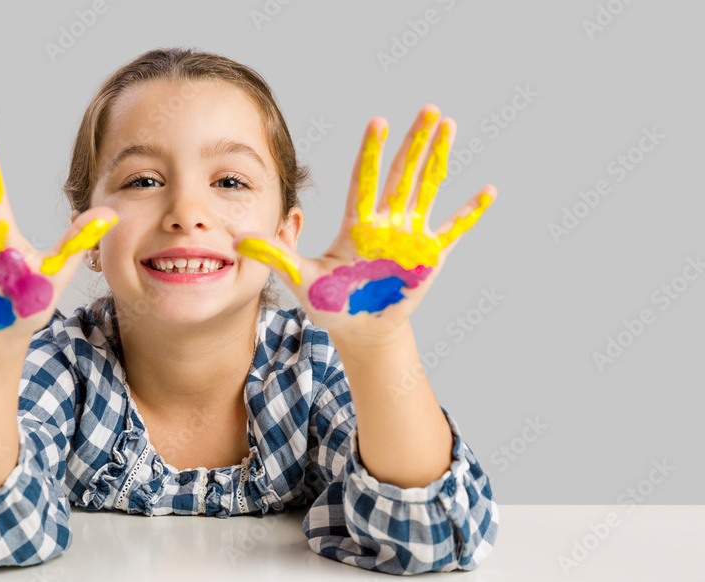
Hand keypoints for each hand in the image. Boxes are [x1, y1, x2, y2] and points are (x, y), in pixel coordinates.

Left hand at [234, 104, 496, 344]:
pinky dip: (470, 213)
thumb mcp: (300, 279)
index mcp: (357, 225)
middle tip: (428, 108)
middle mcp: (385, 223)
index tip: (378, 122)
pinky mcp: (430, 257)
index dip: (372, 153)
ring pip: (427, 190)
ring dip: (439, 159)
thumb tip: (237, 240)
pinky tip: (488, 190)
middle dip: (415, 142)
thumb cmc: (331, 302)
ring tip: (449, 126)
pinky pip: (454, 230)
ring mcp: (410, 237)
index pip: (365, 180)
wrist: (360, 329)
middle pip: (402, 175)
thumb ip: (276, 255)